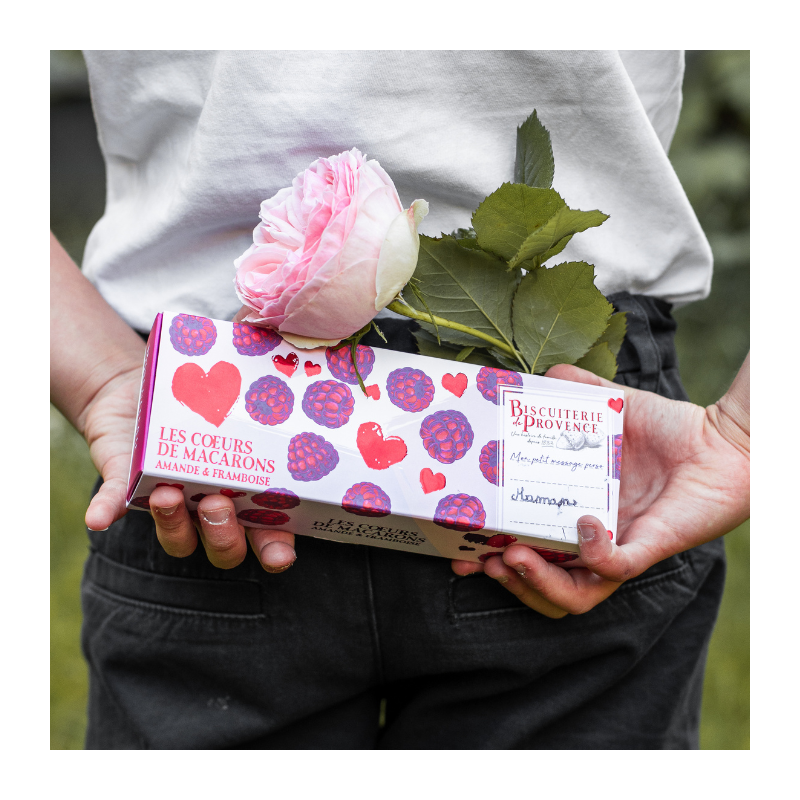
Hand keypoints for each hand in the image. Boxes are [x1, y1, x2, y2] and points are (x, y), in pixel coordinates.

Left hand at [80, 367, 296, 573]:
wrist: (141, 388)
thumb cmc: (204, 391)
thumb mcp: (237, 382)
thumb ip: (262, 367)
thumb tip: (290, 334)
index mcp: (248, 491)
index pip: (270, 533)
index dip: (276, 549)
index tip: (280, 554)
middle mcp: (212, 507)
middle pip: (225, 549)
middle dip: (223, 535)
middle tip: (218, 502)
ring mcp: (170, 502)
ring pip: (177, 539)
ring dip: (173, 525)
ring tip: (168, 495)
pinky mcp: (127, 486)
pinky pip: (116, 506)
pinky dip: (107, 512)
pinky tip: (98, 517)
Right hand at [451, 356, 749, 617]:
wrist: (723, 437)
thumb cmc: (668, 428)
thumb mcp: (608, 406)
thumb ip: (571, 390)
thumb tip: (534, 376)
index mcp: (574, 513)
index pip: (526, 548)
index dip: (489, 554)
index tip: (459, 544)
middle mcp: (592, 539)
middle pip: (541, 583)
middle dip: (507, 578)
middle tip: (481, 559)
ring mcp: (619, 547)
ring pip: (574, 595)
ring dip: (537, 583)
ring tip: (514, 556)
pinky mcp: (648, 546)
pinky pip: (615, 567)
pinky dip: (593, 553)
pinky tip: (581, 523)